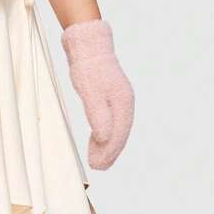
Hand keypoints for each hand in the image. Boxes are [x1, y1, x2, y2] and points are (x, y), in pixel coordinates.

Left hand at [61, 19, 133, 169]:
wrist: (89, 45)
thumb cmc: (89, 68)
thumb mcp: (90, 93)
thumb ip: (98, 116)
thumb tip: (104, 139)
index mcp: (123, 102)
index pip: (119, 133)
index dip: (109, 152)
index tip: (99, 166)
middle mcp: (124, 102)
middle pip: (119, 133)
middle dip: (109, 152)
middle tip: (98, 168)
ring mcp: (118, 99)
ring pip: (115, 128)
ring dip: (106, 145)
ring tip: (97, 160)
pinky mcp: (109, 97)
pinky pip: (109, 121)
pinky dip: (103, 134)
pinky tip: (96, 142)